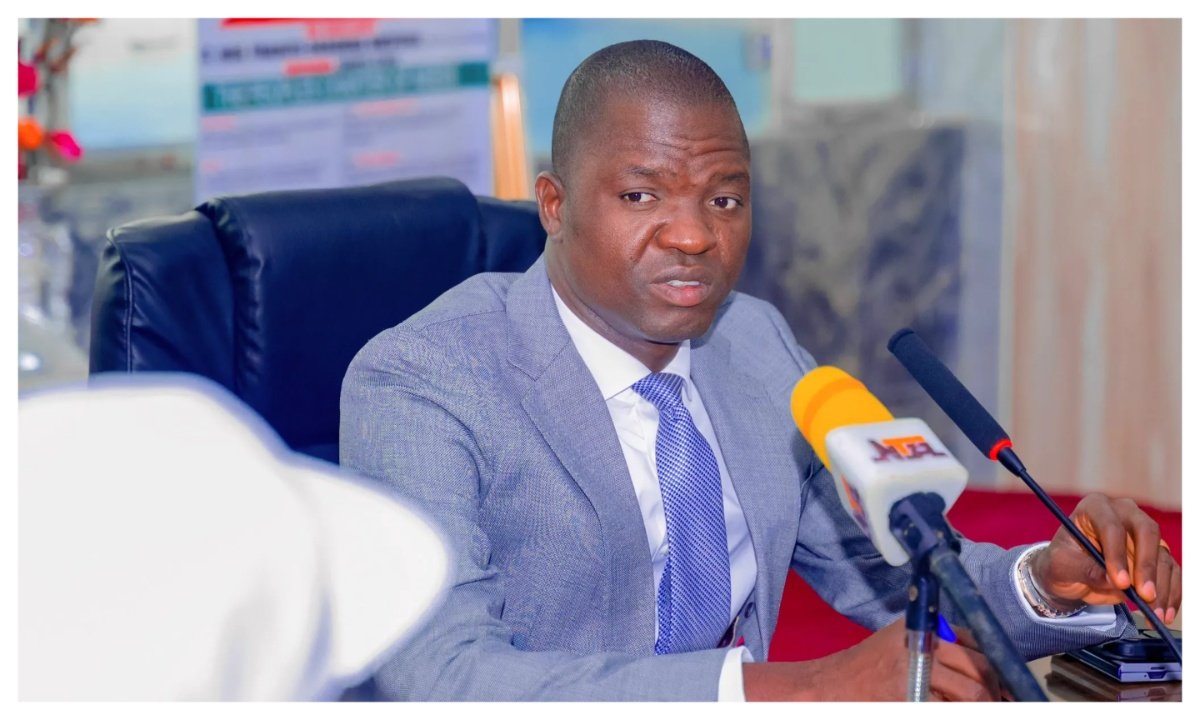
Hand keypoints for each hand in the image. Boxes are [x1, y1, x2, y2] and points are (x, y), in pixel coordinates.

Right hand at [743, 618, 1000, 700]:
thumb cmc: (866, 668)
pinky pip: (949, 708)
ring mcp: (917, 674)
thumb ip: (936, 645)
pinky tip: (951, 709)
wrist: (829, 687)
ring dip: (984, 704)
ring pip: (973, 693)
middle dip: (997, 690)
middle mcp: (921, 645)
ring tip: (985, 709)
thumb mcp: (900, 642)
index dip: (997, 667)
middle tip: (1004, 703)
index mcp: (922, 629)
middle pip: (981, 667)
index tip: (1007, 684)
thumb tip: (985, 666)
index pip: (976, 643)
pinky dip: (958, 710)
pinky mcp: (912, 699)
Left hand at [1031, 493, 1181, 622]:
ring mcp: (1143, 534)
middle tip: (1145, 595)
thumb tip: (1110, 580)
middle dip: (1147, 566)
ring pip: (1162, 554)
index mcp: (1095, 508)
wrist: (1072, 574)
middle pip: (1146, 532)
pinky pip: (1171, 571)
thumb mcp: (1061, 565)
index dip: (1117, 554)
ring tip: (1154, 612)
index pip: (1112, 527)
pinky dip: (1171, 593)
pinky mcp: (1157, 554)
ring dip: (1162, 586)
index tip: (1120, 582)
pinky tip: (1164, 613)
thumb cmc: (1063, 563)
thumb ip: (1083, 569)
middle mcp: (1124, 514)